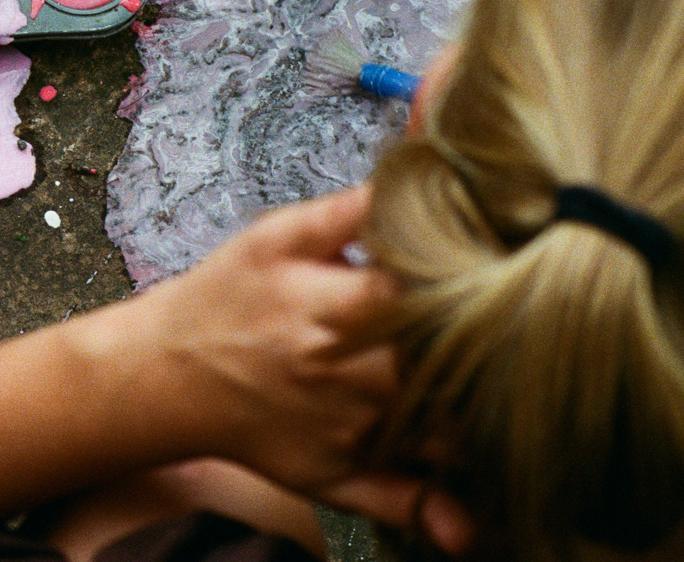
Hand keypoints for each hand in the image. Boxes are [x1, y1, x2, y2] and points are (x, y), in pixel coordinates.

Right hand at [128, 186, 474, 554]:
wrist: (164, 371)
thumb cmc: (226, 296)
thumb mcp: (277, 237)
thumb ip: (352, 210)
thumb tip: (421, 173)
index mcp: (333, 307)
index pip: (434, 297)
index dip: (480, 284)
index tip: (504, 274)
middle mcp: (344, 374)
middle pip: (449, 370)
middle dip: (490, 354)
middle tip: (519, 337)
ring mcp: (344, 432)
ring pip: (444, 438)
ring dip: (483, 422)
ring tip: (509, 396)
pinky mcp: (336, 476)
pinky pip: (404, 504)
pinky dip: (446, 511)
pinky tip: (478, 501)